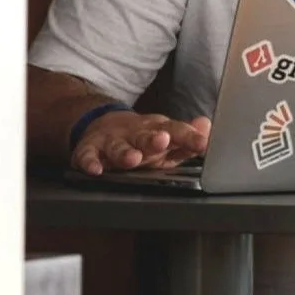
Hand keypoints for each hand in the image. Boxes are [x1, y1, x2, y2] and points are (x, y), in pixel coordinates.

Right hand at [71, 110, 210, 174]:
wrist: (103, 125)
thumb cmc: (143, 138)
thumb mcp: (166, 136)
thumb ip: (187, 138)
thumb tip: (207, 127)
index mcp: (157, 130)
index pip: (176, 131)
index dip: (189, 137)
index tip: (202, 143)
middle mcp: (135, 133)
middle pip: (145, 136)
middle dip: (153, 139)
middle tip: (163, 141)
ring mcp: (112, 140)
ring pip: (118, 146)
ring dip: (124, 152)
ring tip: (132, 159)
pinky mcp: (89, 148)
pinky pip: (87, 155)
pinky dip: (89, 162)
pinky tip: (94, 169)